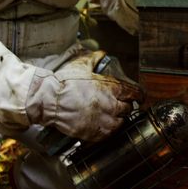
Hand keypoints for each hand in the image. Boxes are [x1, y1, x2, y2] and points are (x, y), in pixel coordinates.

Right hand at [26, 50, 143, 141]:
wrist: (48, 100)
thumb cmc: (64, 83)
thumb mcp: (81, 65)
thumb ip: (95, 59)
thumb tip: (102, 54)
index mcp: (111, 88)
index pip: (135, 93)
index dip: (138, 95)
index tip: (139, 97)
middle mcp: (111, 105)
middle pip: (128, 108)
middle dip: (125, 106)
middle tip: (118, 104)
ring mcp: (104, 120)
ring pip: (121, 123)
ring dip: (118, 118)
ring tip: (110, 115)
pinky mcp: (95, 133)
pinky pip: (109, 134)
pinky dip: (108, 129)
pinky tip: (102, 124)